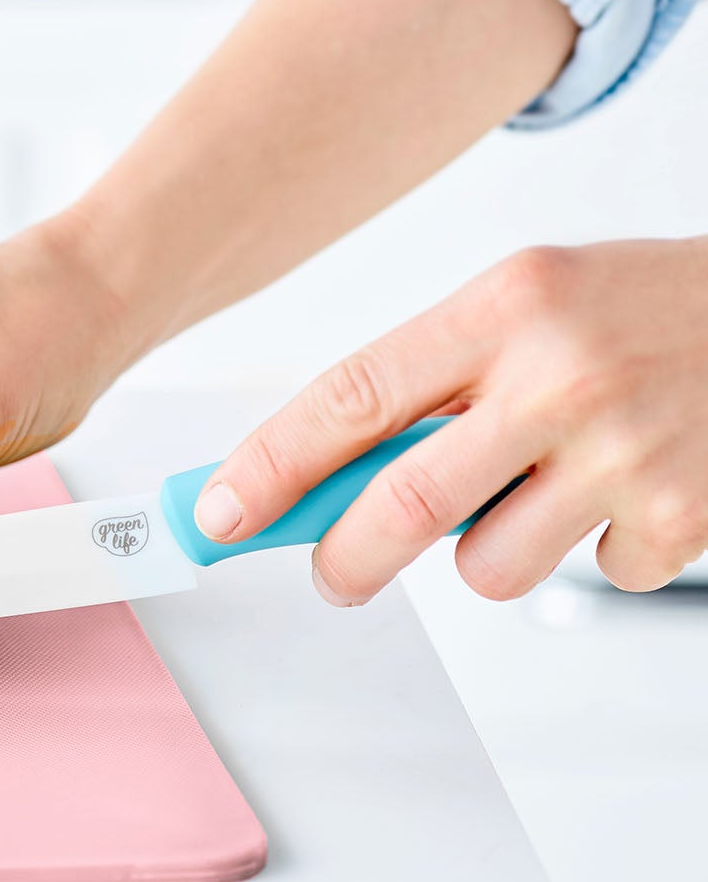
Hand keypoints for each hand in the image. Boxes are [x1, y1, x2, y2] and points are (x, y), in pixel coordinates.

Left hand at [194, 239, 707, 602]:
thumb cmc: (641, 310)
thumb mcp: (526, 305)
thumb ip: (434, 380)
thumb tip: (323, 472)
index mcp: (504, 307)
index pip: (351, 397)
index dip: (270, 465)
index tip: (219, 512)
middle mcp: (561, 376)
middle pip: (402, 502)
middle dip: (342, 556)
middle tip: (332, 572)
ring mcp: (625, 451)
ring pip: (486, 565)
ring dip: (486, 551)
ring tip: (535, 492)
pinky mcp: (682, 516)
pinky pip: (588, 575)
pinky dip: (594, 550)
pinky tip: (628, 490)